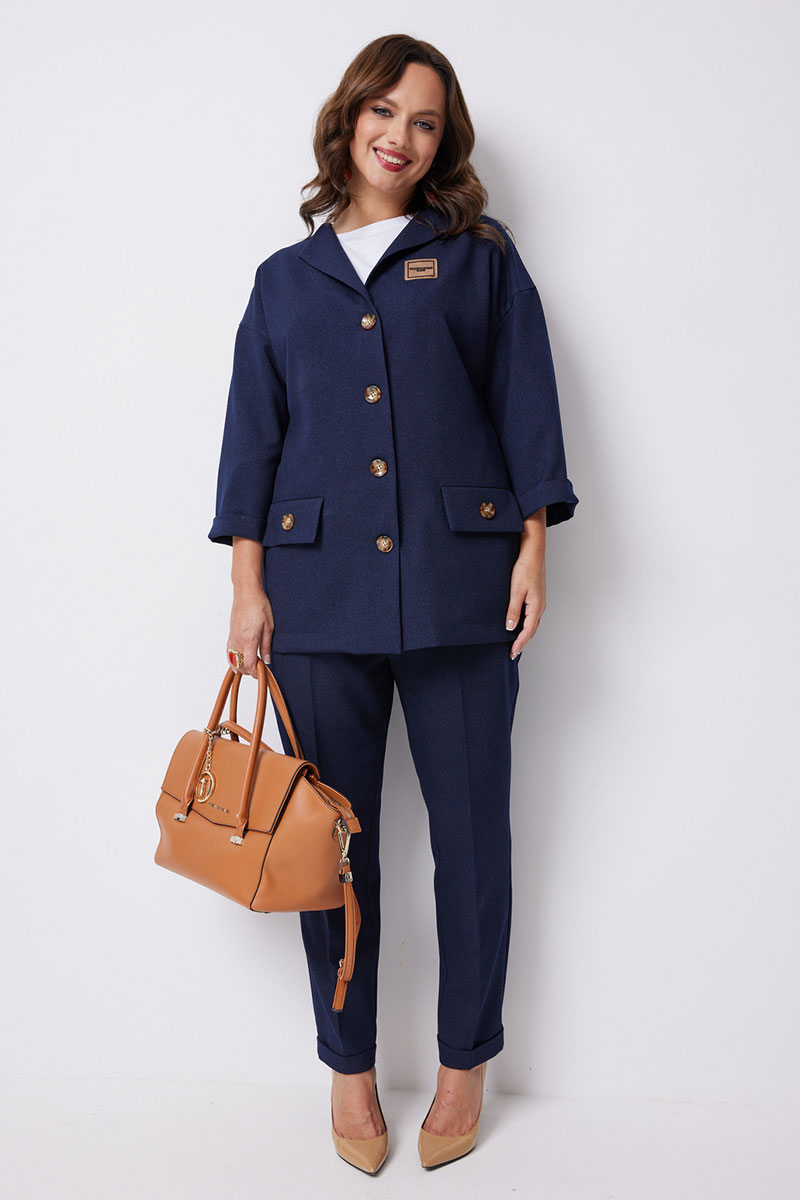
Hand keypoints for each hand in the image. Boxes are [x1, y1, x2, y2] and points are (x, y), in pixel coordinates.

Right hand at [227, 585, 274, 676]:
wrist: (246, 593)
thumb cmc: (259, 606)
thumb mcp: (269, 627)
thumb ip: (267, 645)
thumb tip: (267, 660)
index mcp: (249, 640)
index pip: (249, 665)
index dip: (255, 673)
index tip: (262, 674)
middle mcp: (238, 641)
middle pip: (240, 665)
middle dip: (249, 671)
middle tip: (259, 669)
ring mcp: (232, 637)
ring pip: (233, 660)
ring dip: (241, 666)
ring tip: (250, 667)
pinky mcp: (230, 633)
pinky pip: (228, 652)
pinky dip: (233, 659)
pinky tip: (237, 661)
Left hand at [505, 508, 545, 658]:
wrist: (533, 553)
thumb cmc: (525, 569)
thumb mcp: (515, 591)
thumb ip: (513, 611)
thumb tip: (510, 628)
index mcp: (536, 607)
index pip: (528, 632)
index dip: (519, 644)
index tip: (512, 653)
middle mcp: (540, 606)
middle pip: (532, 630)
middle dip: (522, 642)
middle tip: (513, 652)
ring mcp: (539, 602)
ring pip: (533, 624)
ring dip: (524, 634)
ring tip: (515, 643)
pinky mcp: (536, 597)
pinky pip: (532, 616)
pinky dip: (526, 624)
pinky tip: (518, 624)